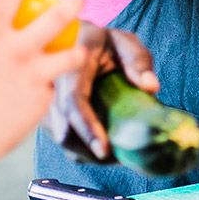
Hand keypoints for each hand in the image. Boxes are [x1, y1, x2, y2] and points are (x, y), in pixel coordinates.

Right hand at [0, 0, 86, 174]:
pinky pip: (51, 89)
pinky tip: (36, 96)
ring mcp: (34, 76)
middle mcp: (17, 52)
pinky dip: (46, 88)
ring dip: (76, 51)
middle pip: (55, 19)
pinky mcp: (43, 101)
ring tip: (78, 51)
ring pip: (70, 56)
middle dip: (71, 4)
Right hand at [47, 24, 160, 160]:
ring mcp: (47, 101)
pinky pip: (61, 137)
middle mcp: (52, 85)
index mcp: (71, 64)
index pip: (73, 100)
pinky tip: (101, 148)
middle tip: (116, 159)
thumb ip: (138, 61)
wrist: (76, 40)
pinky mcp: (49, 113)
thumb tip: (151, 87)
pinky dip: (79, 149)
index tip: (103, 149)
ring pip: (60, 137)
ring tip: (113, 155)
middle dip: (87, 150)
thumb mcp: (124, 42)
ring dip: (84, 152)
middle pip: (62, 128)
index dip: (86, 127)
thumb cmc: (104, 43)